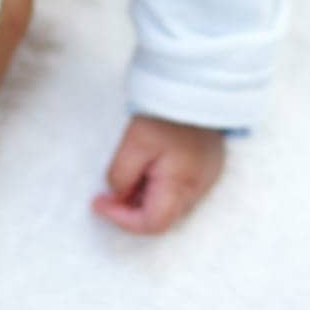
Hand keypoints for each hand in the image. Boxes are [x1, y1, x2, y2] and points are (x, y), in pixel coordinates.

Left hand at [91, 113, 226, 234]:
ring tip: (130, 171)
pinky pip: (181, 188)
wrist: (196, 85)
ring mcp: (206, 177)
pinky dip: (160, 185)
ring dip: (145, 197)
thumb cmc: (165, 113)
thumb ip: (121, 175)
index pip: (152, 224)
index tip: (100, 201)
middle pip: (162, 217)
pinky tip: (149, 165)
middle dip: (132, 208)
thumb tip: (117, 195)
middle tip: (112, 187)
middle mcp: (199, 188)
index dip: (122, 219)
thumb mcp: (133, 143)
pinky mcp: (208, 166)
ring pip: (171, 204)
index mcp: (181, 185)